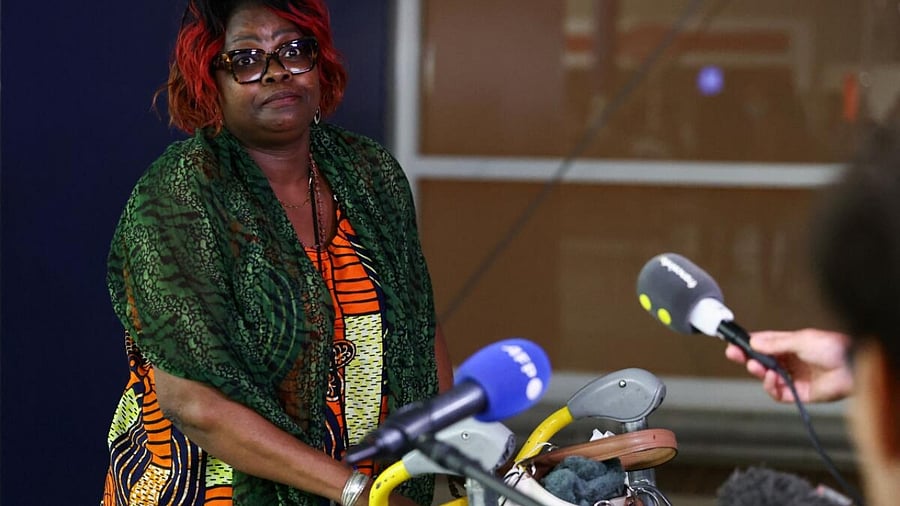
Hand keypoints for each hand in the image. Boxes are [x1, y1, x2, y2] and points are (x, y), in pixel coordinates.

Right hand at [724, 328, 853, 402]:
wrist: (853, 367)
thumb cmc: (834, 348)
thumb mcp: (800, 340)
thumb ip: (775, 343)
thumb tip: (754, 343)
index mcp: (791, 345)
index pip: (764, 344)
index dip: (749, 345)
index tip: (735, 343)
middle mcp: (792, 361)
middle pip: (763, 361)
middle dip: (747, 358)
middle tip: (734, 354)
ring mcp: (795, 377)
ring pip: (767, 377)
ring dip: (758, 372)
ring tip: (755, 366)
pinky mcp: (800, 393)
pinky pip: (779, 393)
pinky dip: (771, 386)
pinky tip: (770, 378)